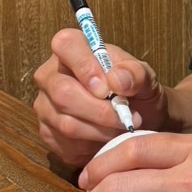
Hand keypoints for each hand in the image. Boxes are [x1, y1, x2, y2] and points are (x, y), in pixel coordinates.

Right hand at [32, 28, 168, 169]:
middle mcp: (50, 75)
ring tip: (122, 129)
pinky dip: (93, 147)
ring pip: (67, 123)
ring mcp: (45, 106)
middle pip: (63, 93)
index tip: (108, 89)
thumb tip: (117, 79)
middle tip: (126, 118)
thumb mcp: (146, 78)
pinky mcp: (47, 134)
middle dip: (100, 111)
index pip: (66, 44)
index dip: (86, 67)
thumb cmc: (137, 91)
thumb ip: (136, 74)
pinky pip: (67, 145)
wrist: (136, 119)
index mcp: (72, 49)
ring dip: (101, 131)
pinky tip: (107, 140)